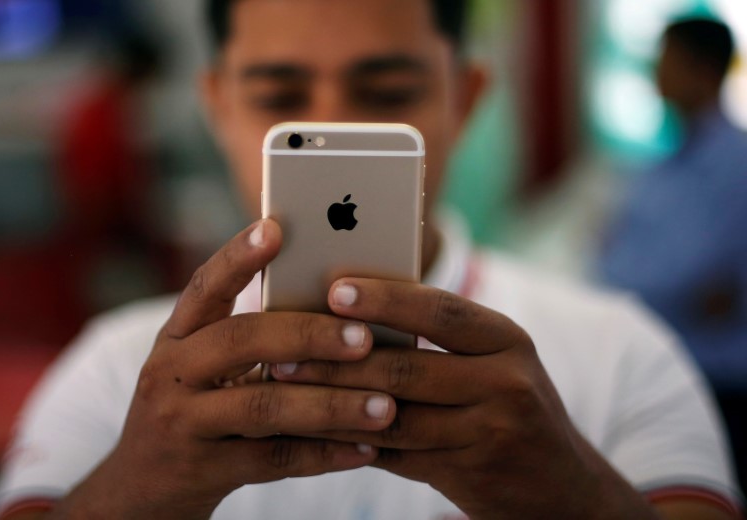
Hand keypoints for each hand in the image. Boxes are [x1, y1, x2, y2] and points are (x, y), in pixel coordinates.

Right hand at [50, 221, 395, 519]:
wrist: (141, 489)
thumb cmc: (194, 410)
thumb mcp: (205, 367)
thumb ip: (253, 340)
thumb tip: (343, 311)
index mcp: (178, 336)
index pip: (206, 286)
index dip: (238, 256)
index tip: (276, 228)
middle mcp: (171, 372)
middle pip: (241, 340)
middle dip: (308, 335)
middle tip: (365, 338)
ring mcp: (180, 422)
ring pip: (263, 407)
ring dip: (331, 405)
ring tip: (385, 406)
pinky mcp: (199, 470)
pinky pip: (273, 461)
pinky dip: (324, 454)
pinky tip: (367, 450)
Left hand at [270, 278, 659, 519]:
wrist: (561, 487)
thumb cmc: (510, 404)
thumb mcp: (494, 360)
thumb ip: (439, 338)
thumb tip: (348, 313)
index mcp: (507, 338)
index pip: (440, 310)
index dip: (385, 299)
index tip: (334, 289)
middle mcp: (506, 382)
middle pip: (408, 367)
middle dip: (337, 359)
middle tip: (281, 350)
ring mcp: (490, 432)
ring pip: (394, 416)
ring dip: (331, 403)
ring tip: (284, 389)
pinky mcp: (470, 474)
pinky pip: (396, 456)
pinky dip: (350, 442)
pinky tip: (314, 430)